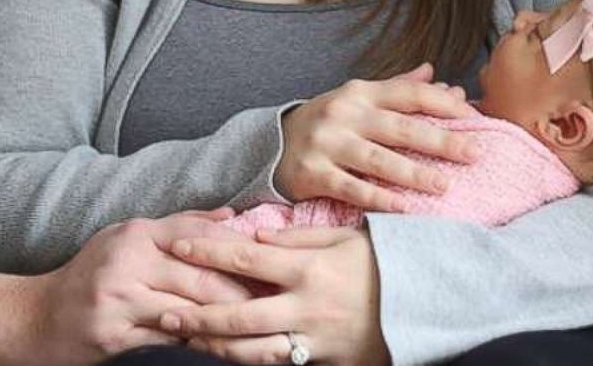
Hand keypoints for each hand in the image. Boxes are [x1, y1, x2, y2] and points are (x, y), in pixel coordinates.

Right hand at [27, 209, 254, 363]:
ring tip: (259, 329)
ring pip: (187, 310)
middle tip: (277, 304)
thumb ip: (179, 226)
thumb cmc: (92, 276)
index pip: (196, 235)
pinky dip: (197, 342)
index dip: (236, 251)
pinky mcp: (114, 332)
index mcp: (135, 233)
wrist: (39, 318)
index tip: (271, 264)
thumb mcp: (128, 240)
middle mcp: (126, 260)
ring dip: (226, 323)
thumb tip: (229, 214)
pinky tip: (220, 346)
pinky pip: (167, 338)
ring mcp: (118, 298)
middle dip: (242, 293)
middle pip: (199, 277)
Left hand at [159, 226, 387, 365]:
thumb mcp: (342, 238)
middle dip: (197, 315)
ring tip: (187, 339)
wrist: (428, 303)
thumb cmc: (382, 263)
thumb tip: (253, 239)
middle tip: (163, 313)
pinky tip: (228, 354)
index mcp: (308, 270)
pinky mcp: (327, 363)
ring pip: (254, 351)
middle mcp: (307, 308)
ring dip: (216, 346)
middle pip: (239, 315)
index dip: (207, 252)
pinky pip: (282, 365)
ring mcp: (316, 341)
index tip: (176, 245)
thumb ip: (294, 239)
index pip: (245, 260)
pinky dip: (252, 361)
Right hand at [275, 62, 478, 210]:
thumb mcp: (357, 99)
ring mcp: (326, 143)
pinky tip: (404, 208)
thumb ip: (397, 89)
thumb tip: (438, 76)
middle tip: (475, 154)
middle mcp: (344, 114)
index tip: (475, 118)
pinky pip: (351, 188)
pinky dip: (379, 199)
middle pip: (400, 128)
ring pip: (378, 160)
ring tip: (444, 185)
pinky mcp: (312, 173)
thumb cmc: (326, 122)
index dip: (443, 105)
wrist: (267, 144)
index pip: (409, 94)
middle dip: (441, 141)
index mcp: (360, 92)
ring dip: (414, 173)